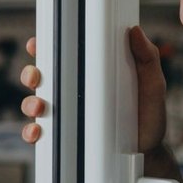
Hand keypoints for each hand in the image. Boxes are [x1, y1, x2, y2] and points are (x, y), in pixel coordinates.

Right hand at [20, 27, 169, 152]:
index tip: (37, 44)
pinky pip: (41, 133)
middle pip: (40, 78)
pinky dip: (33, 131)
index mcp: (89, 74)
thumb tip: (135, 30)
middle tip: (36, 76)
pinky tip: (39, 131)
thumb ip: (147, 58)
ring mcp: (67, 115)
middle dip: (30, 74)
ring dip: (30, 103)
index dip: (44, 48)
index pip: (61, 56)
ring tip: (40, 106)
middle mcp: (73, 92)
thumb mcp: (152, 84)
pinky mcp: (65, 137)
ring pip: (35, 104)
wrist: (149, 151)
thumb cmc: (148, 116)